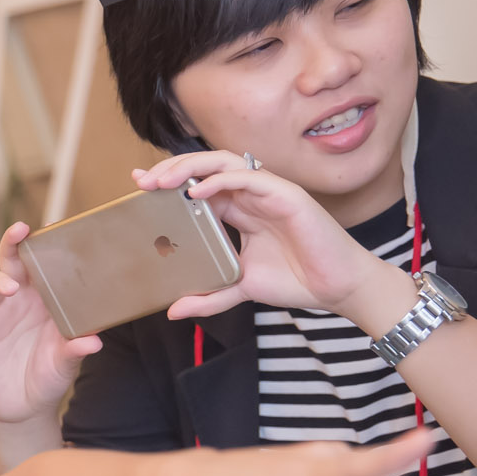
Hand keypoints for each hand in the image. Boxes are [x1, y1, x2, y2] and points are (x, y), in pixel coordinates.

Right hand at [0, 222, 102, 425]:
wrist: (24, 407)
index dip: (41, 245)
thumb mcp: (65, 364)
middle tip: (20, 231)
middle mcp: (17, 300)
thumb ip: (76, 350)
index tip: (51, 228)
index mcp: (43, 299)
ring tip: (9, 289)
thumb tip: (93, 340)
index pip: (41, 265)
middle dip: (12, 244)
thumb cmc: (48, 377)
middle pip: (11, 263)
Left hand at [134, 153, 395, 324]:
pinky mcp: (287, 195)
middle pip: (206, 168)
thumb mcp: (241, 288)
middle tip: (143, 181)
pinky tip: (197, 191)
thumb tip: (174, 310)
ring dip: (190, 168)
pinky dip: (220, 181)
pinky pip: (249, 178)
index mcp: (240, 210)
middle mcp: (252, 195)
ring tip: (163, 181)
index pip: (198, 187)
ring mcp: (270, 192)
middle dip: (172, 170)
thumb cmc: (297, 281)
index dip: (170, 183)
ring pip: (224, 164)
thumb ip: (209, 297)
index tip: (139, 187)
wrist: (337, 289)